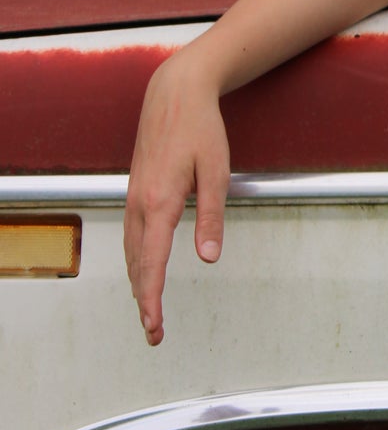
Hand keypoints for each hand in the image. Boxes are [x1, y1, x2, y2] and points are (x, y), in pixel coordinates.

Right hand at [123, 55, 230, 346]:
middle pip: (137, 265)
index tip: (155, 326)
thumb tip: (208, 258)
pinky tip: (143, 272)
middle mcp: (139, 204)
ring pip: (131, 253)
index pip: (153, 264)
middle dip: (145, 302)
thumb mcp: (216, 173)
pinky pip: (132, 236)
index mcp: (159, 203)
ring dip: (139, 285)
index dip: (153, 299)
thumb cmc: (200, 130)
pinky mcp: (136, 191)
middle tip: (154, 335)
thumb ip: (211, 218)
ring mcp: (134, 198)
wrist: (174, 94)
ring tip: (149, 313)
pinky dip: (136, 262)